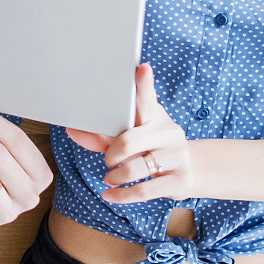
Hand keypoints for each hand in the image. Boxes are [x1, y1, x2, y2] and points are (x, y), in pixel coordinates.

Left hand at [66, 65, 195, 202]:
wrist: (191, 169)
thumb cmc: (153, 147)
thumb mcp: (134, 137)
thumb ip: (104, 135)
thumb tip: (71, 130)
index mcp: (156, 118)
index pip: (148, 100)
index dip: (144, 84)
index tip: (141, 68)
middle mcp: (169, 133)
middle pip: (129, 141)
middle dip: (111, 155)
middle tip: (108, 160)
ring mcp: (177, 157)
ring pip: (134, 169)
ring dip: (115, 177)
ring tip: (110, 177)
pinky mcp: (180, 180)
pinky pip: (144, 191)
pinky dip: (122, 196)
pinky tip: (110, 195)